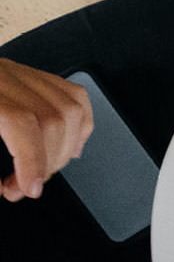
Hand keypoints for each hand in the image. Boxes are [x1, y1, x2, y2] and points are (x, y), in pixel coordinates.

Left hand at [0, 59, 92, 201]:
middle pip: (52, 117)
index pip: (21, 121)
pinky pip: (73, 96)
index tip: (29, 188)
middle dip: (48, 162)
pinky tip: (66, 146)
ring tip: (42, 170)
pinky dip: (78, 125)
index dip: (31, 159)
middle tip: (24, 186)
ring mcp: (18, 73)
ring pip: (70, 107)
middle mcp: (2, 76)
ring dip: (64, 148)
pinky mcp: (29, 75)